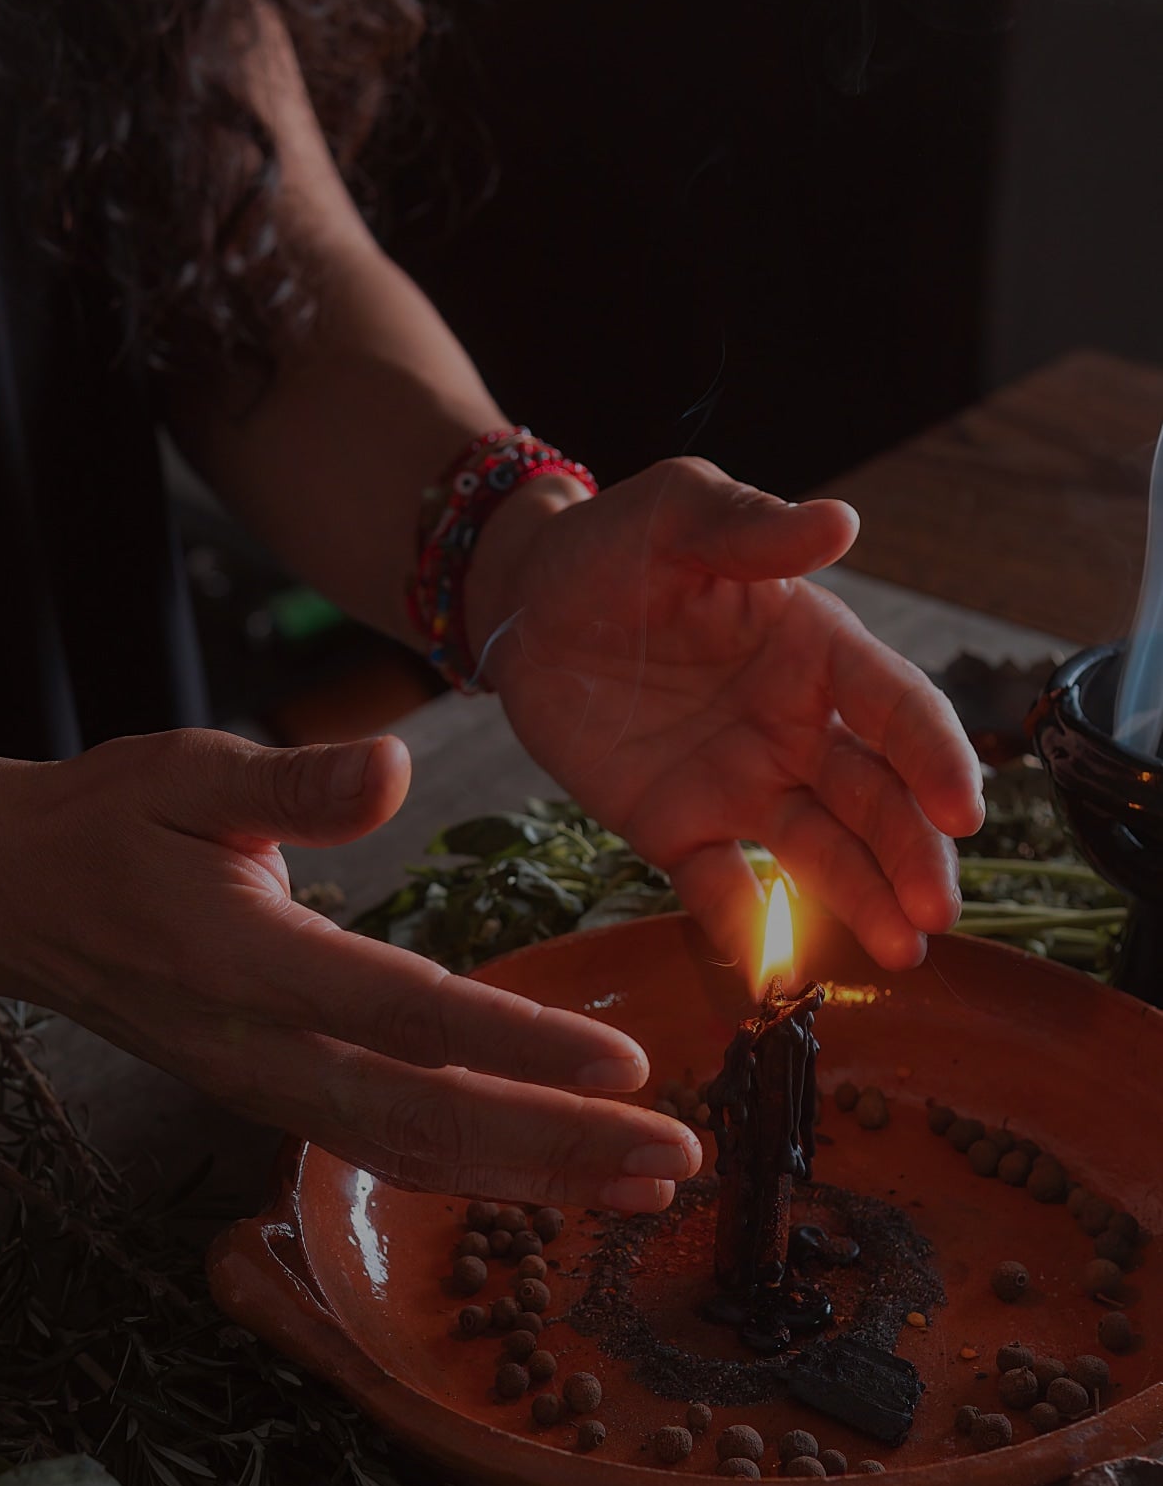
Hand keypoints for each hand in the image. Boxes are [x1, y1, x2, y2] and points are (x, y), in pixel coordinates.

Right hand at [0, 734, 701, 1209]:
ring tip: (648, 1183)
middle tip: (676, 1156)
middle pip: (425, 1118)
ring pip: (412, 1157)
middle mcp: (260, 1052)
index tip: (622, 1061)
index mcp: (244, 962)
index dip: (514, 1044)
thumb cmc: (110, 822)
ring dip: (536, 1177)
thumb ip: (296, 783)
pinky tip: (559, 1177)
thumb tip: (395, 767)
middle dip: (559, 1146)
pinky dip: (481, 1175)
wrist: (15, 900)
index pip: (400, 1014)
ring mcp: (266, 1092)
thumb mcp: (190, 770)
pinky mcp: (277, 1103)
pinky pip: (388, 1155)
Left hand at [469, 459, 984, 968]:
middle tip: (936, 913)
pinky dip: (746, 929)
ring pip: (818, 851)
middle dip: (912, 854)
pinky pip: (719, 887)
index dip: (933, 759)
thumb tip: (841, 521)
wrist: (523, 603)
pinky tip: (774, 971)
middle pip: (874, 797)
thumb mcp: (678, 514)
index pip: (896, 710)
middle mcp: (796, 726)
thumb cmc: (613, 546)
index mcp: (816, 650)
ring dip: (863, 901)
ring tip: (900, 954)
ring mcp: (741, 784)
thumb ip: (751, 528)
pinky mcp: (678, 827)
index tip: (962, 811)